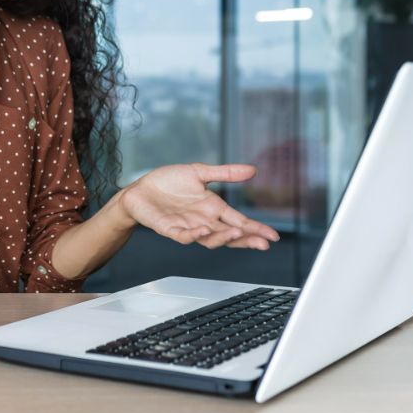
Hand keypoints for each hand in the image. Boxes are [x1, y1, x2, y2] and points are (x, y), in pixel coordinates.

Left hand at [117, 164, 279, 250]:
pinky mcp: (171, 229)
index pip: (239, 221)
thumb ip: (225, 173)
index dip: (256, 229)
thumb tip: (253, 170)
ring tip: (238, 233)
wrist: (140, 189)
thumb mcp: (199, 172)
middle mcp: (204, 220)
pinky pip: (185, 236)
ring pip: (210, 239)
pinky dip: (195, 235)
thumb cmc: (168, 182)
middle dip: (247, 239)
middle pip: (230, 235)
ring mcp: (188, 227)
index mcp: (213, 208)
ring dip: (224, 237)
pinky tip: (203, 230)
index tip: (272, 236)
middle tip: (263, 243)